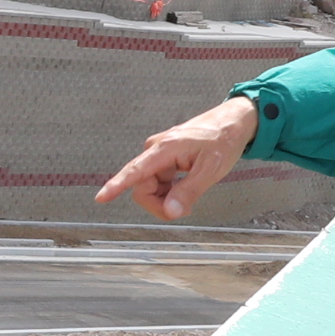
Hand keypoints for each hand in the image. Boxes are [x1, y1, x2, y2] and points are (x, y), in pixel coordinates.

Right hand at [97, 97, 261, 223]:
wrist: (232, 123)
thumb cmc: (223, 140)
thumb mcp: (210, 170)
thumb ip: (188, 192)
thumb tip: (170, 212)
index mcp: (165, 149)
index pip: (135, 171)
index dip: (116, 186)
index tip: (101, 197)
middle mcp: (155, 150)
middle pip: (142, 188)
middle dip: (159, 205)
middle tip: (183, 210)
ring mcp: (158, 155)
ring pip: (149, 188)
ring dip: (166, 200)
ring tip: (188, 198)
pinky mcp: (163, 159)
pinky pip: (157, 183)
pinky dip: (169, 193)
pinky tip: (184, 190)